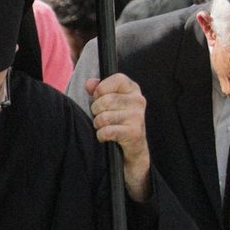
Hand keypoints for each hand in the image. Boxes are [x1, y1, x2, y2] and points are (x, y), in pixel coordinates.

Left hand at [84, 72, 151, 201]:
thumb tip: (90, 83)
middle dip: (96, 111)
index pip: (116, 79)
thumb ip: (98, 90)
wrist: (132, 150)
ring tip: (105, 127)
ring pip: (104, 117)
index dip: (101, 89)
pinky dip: (101, 135)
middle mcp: (139, 100)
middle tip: (102, 117)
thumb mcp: (108, 103)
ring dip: (98, 125)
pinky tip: (106, 137)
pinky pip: (107, 131)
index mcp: (133, 89)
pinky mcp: (135, 132)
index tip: (99, 97)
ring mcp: (138, 117)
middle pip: (105, 100)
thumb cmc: (117, 122)